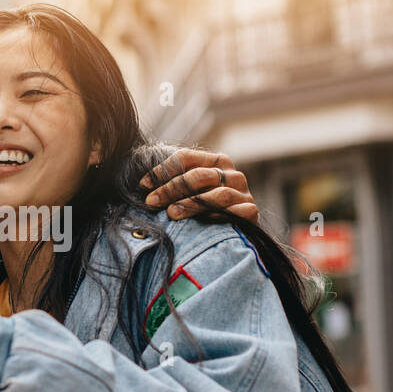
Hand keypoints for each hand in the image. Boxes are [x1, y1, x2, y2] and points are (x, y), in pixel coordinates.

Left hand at [139, 148, 257, 220]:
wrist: (238, 233)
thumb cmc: (207, 210)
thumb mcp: (192, 193)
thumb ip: (176, 184)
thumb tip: (141, 186)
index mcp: (216, 162)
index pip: (186, 158)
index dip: (162, 170)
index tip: (143, 186)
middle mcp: (232, 174)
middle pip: (198, 176)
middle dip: (171, 189)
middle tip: (151, 202)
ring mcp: (243, 193)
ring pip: (216, 194)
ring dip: (190, 203)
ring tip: (170, 213)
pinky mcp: (251, 212)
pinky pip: (233, 212)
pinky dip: (216, 216)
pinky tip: (201, 223)